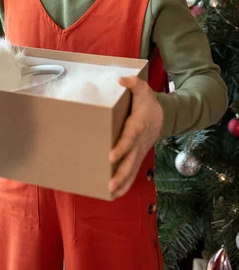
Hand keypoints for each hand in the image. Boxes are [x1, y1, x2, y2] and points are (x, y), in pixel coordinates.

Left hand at [108, 76, 162, 198]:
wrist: (164, 115)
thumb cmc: (148, 102)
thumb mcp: (143, 89)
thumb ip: (133, 83)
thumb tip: (121, 80)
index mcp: (138, 125)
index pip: (129, 139)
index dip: (121, 148)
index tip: (111, 157)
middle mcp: (139, 142)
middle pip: (130, 161)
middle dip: (121, 174)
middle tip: (110, 185)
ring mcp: (140, 151)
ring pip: (132, 170)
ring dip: (122, 183)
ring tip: (110, 193)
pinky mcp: (138, 155)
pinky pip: (132, 172)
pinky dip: (126, 184)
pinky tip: (115, 194)